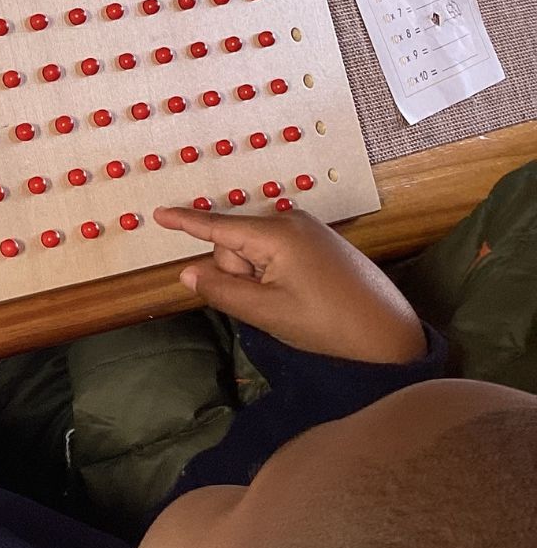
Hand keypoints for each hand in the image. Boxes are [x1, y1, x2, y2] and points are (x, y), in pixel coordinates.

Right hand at [157, 205, 426, 363]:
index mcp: (276, 234)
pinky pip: (278, 251)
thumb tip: (188, 272)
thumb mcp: (268, 313)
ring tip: (293, 303)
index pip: (218, 227)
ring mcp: (308, 228)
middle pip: (237, 243)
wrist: (389, 334)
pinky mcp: (321, 240)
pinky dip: (276, 273)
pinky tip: (302, 296)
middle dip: (241, 273)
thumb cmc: (328, 325)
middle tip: (270, 304)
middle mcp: (291, 220)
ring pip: (257, 250)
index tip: (157, 213)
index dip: (186, 223)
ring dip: (260, 277)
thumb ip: (223, 290)